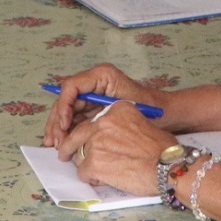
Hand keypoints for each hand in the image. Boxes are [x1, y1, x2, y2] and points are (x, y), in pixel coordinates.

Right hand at [41, 63, 170, 148]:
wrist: (168, 116)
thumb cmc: (152, 109)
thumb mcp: (126, 107)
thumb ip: (101, 112)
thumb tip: (73, 124)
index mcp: (101, 76)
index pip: (72, 86)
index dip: (63, 105)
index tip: (65, 124)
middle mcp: (93, 83)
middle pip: (65, 99)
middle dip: (57, 120)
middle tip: (54, 141)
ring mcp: (92, 96)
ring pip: (67, 110)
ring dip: (58, 127)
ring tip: (52, 144)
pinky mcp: (93, 109)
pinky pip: (75, 119)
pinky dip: (67, 131)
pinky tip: (60, 143)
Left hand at [59, 101, 175, 196]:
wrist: (168, 167)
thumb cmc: (163, 150)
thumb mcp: (142, 124)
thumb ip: (121, 126)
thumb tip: (109, 139)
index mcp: (116, 109)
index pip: (93, 119)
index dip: (88, 132)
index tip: (86, 139)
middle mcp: (103, 121)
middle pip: (77, 133)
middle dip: (68, 145)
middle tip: (64, 154)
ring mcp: (95, 142)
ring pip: (79, 154)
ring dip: (85, 164)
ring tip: (96, 172)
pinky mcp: (93, 162)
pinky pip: (83, 172)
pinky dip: (91, 178)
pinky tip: (104, 180)